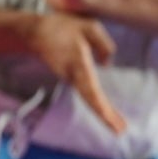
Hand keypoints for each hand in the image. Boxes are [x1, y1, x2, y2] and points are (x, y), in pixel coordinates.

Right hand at [21, 12, 127, 133]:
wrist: (35, 31)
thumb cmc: (64, 27)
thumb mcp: (90, 27)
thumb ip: (104, 44)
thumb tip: (107, 64)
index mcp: (79, 65)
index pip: (92, 90)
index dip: (102, 108)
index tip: (112, 123)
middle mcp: (73, 76)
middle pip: (91, 100)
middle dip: (106, 117)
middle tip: (121, 131)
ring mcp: (70, 78)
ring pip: (89, 99)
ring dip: (104, 113)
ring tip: (119, 126)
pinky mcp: (70, 78)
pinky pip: (87, 93)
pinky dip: (98, 104)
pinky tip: (108, 112)